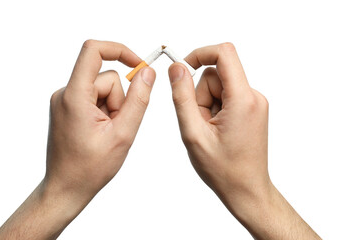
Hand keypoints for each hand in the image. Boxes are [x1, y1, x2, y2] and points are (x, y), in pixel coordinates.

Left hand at [0, 40, 155, 239]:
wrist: (66, 188)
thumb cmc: (90, 168)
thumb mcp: (123, 134)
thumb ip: (138, 100)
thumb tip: (147, 72)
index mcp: (74, 96)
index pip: (93, 51)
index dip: (119, 50)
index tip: (138, 64)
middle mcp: (64, 93)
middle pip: (105, 78)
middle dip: (119, 99)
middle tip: (116, 127)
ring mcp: (64, 101)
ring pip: (102, 89)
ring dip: (112, 108)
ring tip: (107, 133)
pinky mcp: (67, 107)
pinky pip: (94, 98)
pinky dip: (104, 111)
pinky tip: (100, 132)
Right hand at [168, 43, 319, 239]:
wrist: (246, 189)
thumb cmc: (222, 169)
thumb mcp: (193, 132)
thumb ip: (182, 97)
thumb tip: (176, 67)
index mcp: (243, 100)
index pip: (224, 53)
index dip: (199, 54)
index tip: (183, 68)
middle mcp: (254, 97)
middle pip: (216, 75)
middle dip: (200, 95)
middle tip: (200, 124)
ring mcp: (254, 103)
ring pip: (219, 87)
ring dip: (206, 105)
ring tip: (209, 131)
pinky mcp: (251, 108)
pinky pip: (226, 96)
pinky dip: (215, 110)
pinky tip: (216, 131)